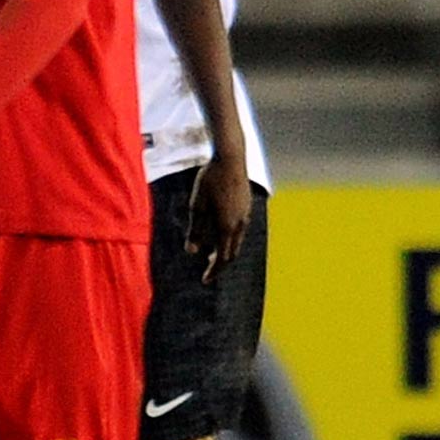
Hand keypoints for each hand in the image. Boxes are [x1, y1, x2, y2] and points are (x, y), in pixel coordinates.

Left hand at [185, 152, 250, 283]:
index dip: (213, 271)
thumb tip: (192, 252)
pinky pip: (239, 231)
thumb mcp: (197, 205)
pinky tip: (220, 236)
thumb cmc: (210, 179)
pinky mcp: (247, 208)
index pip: (223, 258)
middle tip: (207, 272)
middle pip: (231, 253)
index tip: (205, 281)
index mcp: (227, 226)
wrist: (231, 158)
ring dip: (224, 252)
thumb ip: (195, 229)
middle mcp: (240, 224)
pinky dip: (229, 240)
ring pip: (237, 242)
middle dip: (219, 265)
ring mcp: (246, 215)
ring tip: (211, 256)